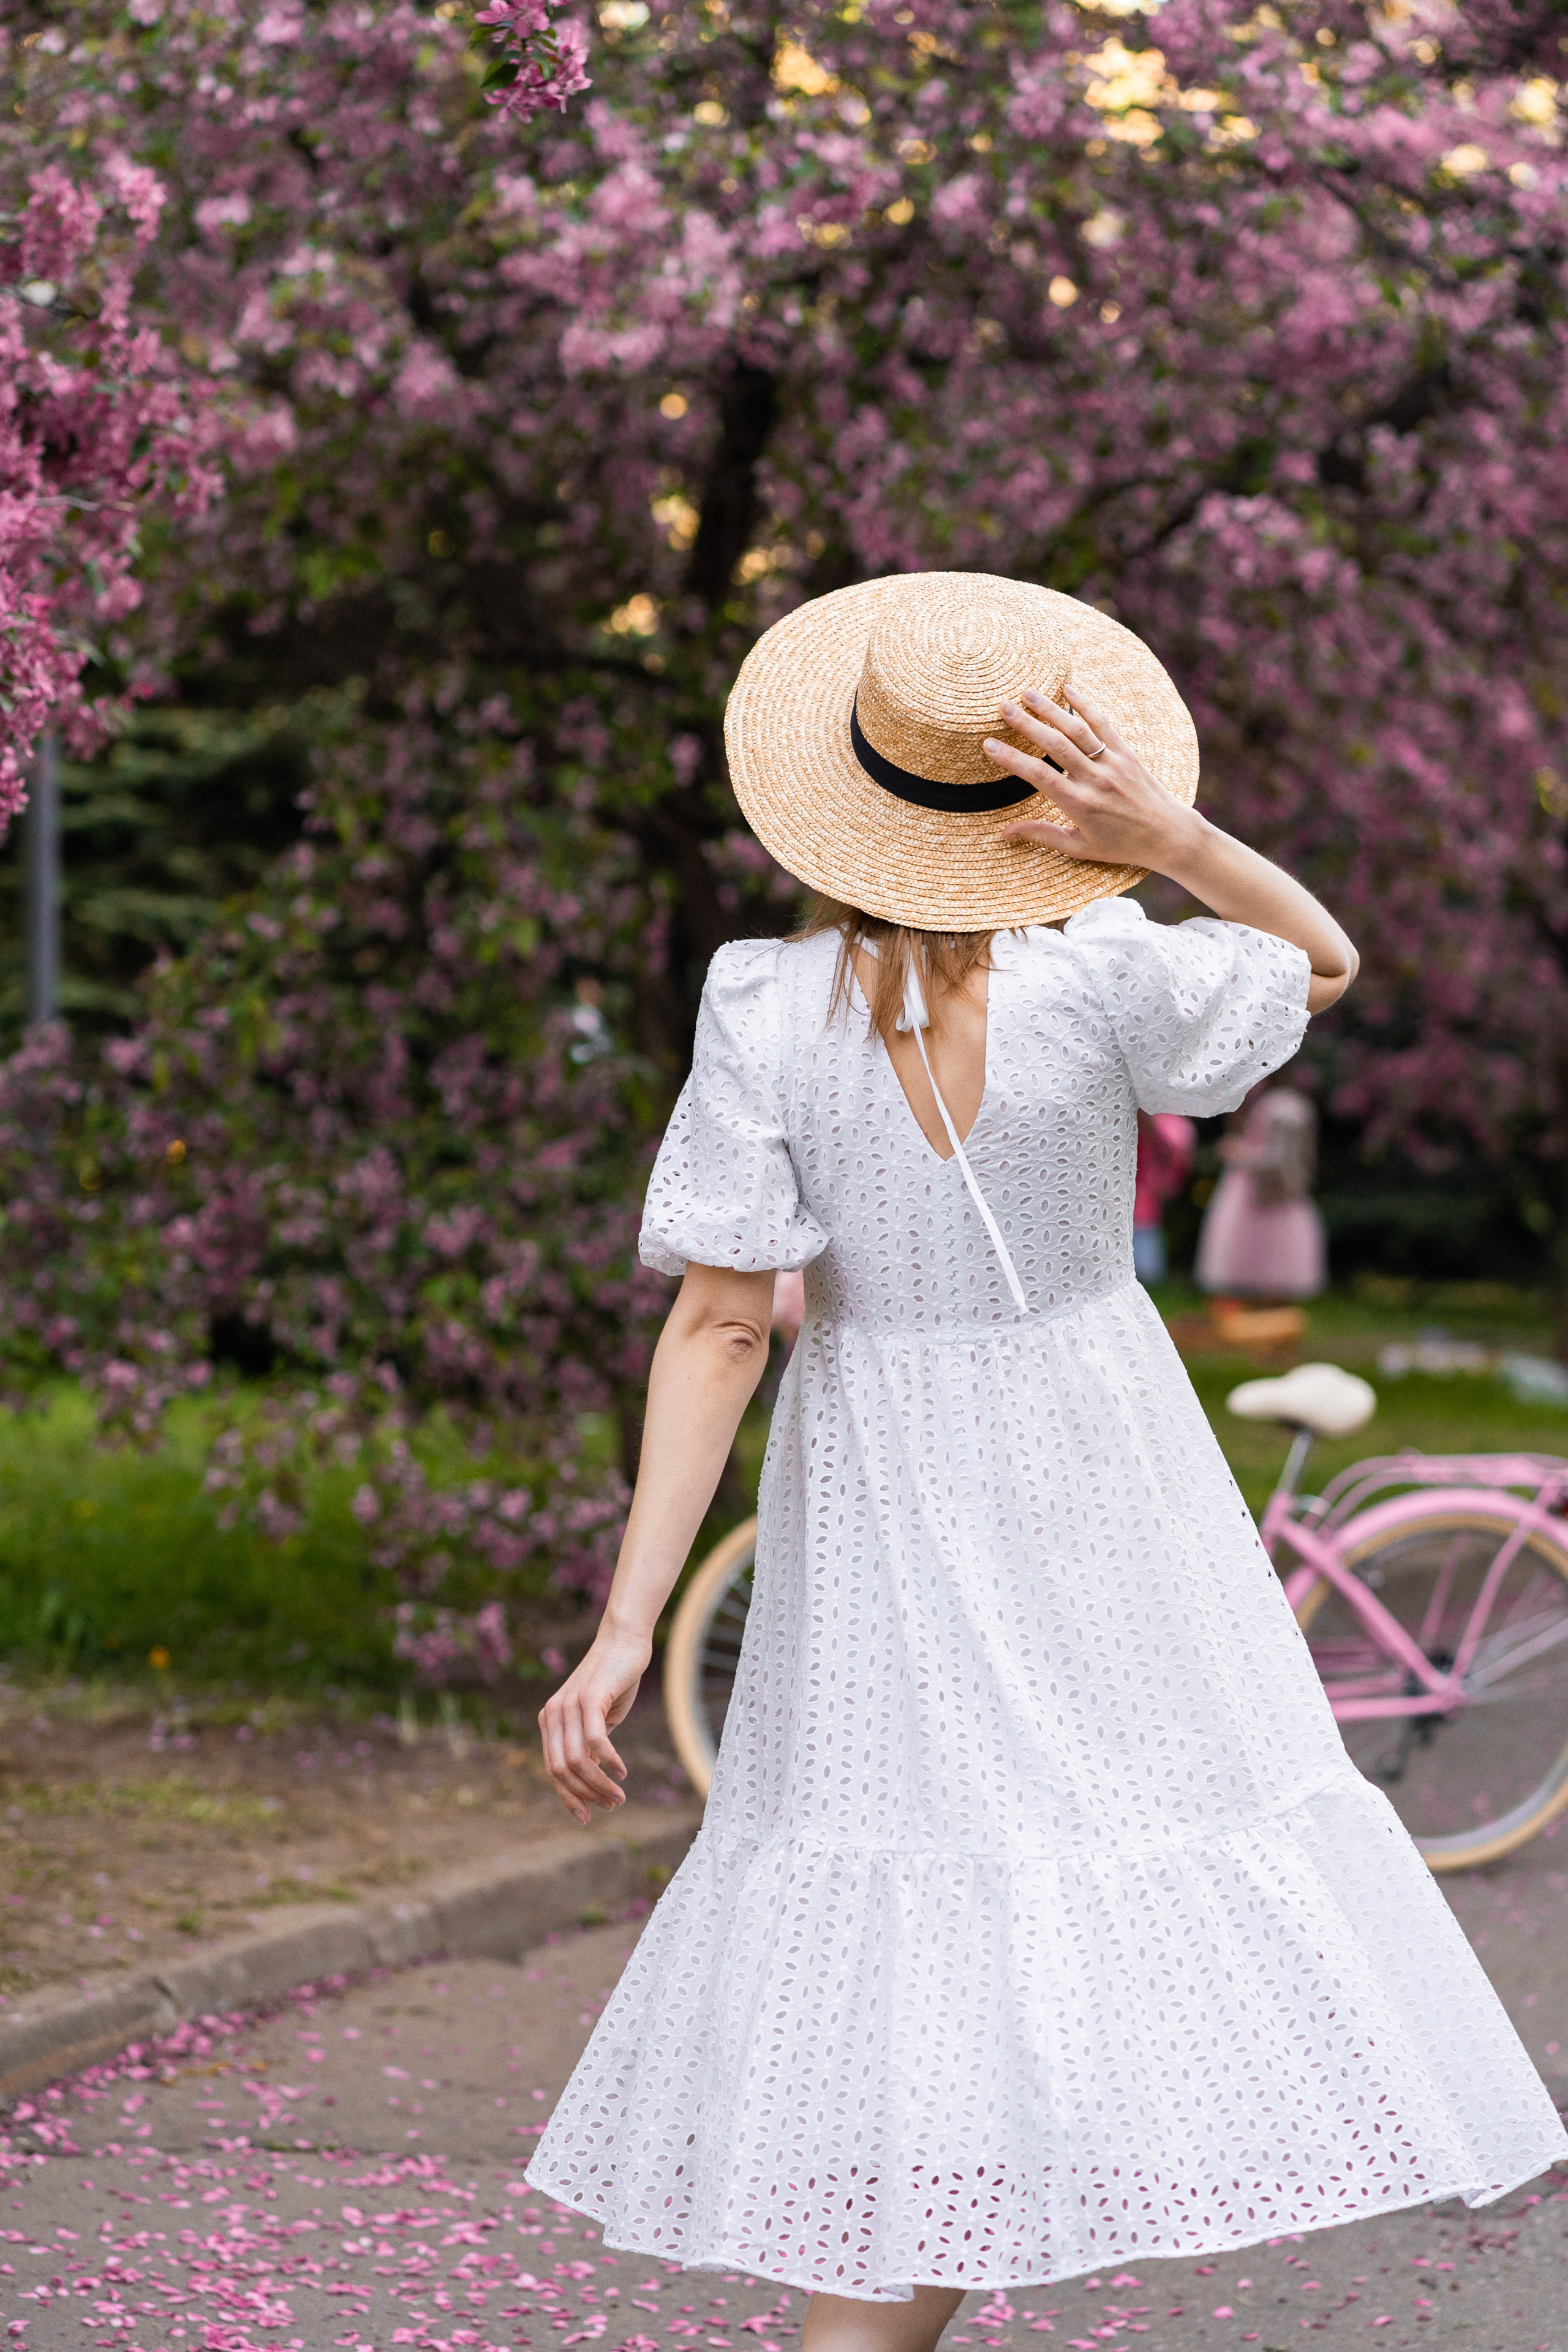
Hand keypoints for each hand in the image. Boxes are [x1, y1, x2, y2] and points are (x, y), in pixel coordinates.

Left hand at [538, 1627, 650, 1825]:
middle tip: (611, 1805)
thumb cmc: (613, 1681)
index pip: (552, 1770)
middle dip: (586, 1795)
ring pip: (577, 1761)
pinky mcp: (589, 1698)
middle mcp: (553, 1714)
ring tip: (619, 1795)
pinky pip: (595, 1741)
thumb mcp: (595, 1718)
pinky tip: (622, 1771)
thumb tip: (590, 1777)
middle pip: (562, 1770)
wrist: (623, 1642)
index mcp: (550, 1721)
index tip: (586, 1817)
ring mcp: (569, 1705)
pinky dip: (609, 1762)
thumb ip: (587, 1744)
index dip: (568, 1796)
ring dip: (599, 1785)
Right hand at [983, 685, 1198, 870]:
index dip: (1012, 759)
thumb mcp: (1079, 847)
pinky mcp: (1127, 753)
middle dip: (1026, 724)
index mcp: (1080, 805)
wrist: (1167, 834)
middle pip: (1055, 745)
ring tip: (1027, 693)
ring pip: (1077, 730)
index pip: (1039, 776)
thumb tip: (1004, 833)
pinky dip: (1085, 705)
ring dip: (1051, 709)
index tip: (989, 745)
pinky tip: (1068, 690)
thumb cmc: (1121, 846)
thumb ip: (1042, 835)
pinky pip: (1103, 724)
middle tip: (1002, 707)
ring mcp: (1113, 764)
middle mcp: (1096, 780)